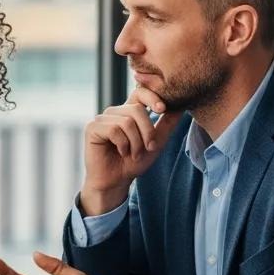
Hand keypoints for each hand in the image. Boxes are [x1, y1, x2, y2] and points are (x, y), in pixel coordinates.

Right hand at [79, 84, 182, 215]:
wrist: (117, 181)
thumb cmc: (134, 162)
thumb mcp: (157, 142)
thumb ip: (167, 124)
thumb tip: (181, 106)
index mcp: (128, 112)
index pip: (140, 92)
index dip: (151, 96)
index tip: (162, 109)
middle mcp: (114, 112)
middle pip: (136, 109)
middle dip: (147, 131)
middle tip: (148, 148)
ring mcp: (102, 119)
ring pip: (127, 121)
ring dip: (135, 143)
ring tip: (133, 154)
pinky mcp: (92, 128)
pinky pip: (114, 130)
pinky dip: (123, 145)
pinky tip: (121, 152)